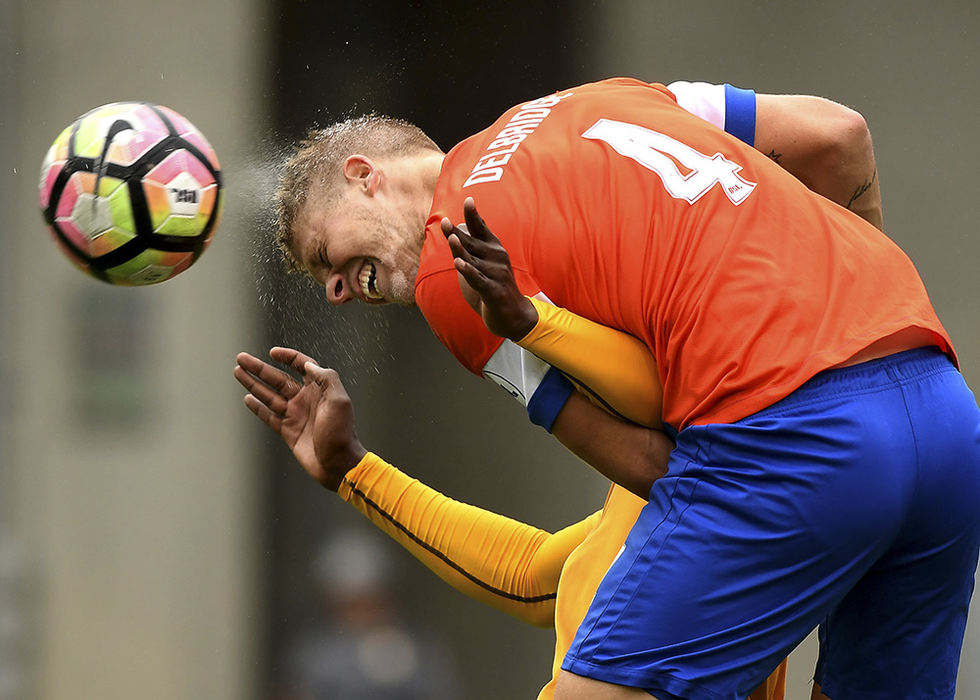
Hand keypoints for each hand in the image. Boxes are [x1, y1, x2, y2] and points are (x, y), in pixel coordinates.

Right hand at [234, 347, 366, 490]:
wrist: (338, 464)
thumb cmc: (342, 433)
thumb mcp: (339, 400)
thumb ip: (326, 378)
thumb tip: (308, 364)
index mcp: (319, 390)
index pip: (301, 366)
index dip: (288, 357)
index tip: (272, 352)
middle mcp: (305, 400)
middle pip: (278, 378)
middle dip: (260, 368)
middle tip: (241, 358)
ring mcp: (295, 415)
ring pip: (269, 395)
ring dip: (253, 383)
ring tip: (238, 371)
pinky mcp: (288, 431)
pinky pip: (269, 416)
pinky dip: (258, 407)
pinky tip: (247, 398)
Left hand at [441, 197, 538, 340]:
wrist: (513, 314)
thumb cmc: (494, 286)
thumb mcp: (482, 264)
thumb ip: (469, 248)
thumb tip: (456, 228)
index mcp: (494, 249)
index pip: (482, 229)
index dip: (474, 216)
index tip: (468, 200)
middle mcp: (497, 258)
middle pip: (473, 244)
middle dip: (457, 233)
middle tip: (444, 223)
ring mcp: (496, 275)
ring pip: (474, 261)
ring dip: (461, 251)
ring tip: (451, 239)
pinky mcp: (494, 292)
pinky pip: (478, 280)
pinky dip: (468, 272)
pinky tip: (458, 264)